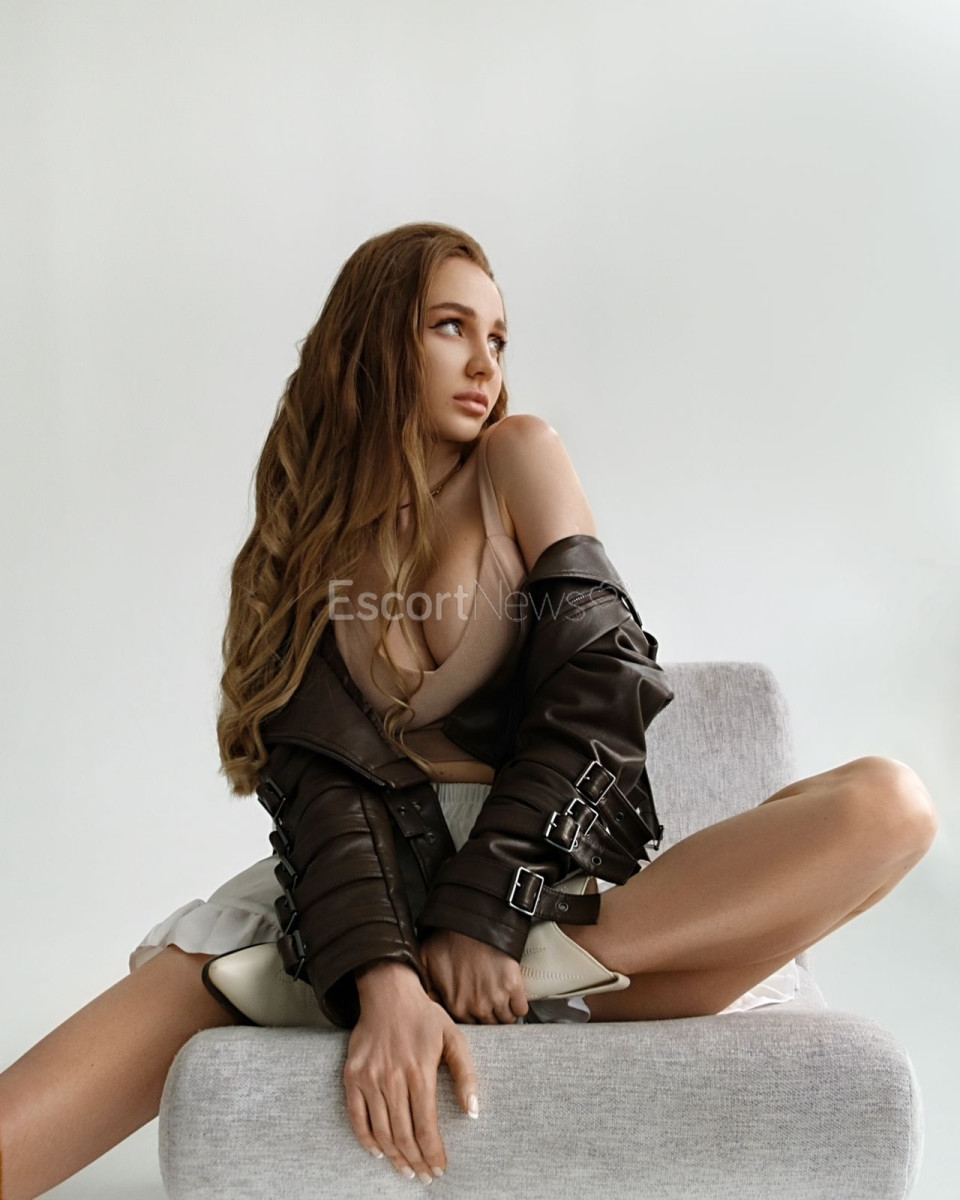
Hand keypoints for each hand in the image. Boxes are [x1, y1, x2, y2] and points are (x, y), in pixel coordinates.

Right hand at [345, 962, 478, 1181]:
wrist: (388, 993)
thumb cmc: (425, 1018)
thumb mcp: (455, 1038)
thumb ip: (466, 1075)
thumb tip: (473, 1112)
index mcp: (420, 1071)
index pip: (426, 1126)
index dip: (433, 1153)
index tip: (440, 1169)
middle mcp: (392, 1078)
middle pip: (403, 1135)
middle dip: (416, 1162)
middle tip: (424, 1177)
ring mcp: (369, 1078)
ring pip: (381, 1132)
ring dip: (395, 1158)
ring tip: (406, 1170)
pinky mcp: (352, 1076)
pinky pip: (356, 1118)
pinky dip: (367, 1140)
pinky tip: (379, 1153)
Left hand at [420, 928, 529, 1023]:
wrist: (472, 922)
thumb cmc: (449, 939)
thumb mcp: (426, 962)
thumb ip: (426, 987)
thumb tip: (426, 1002)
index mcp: (457, 1005)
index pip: (470, 1024)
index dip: (473, 1015)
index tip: (475, 1008)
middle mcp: (478, 1007)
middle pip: (489, 1024)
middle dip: (489, 1015)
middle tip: (489, 1003)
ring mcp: (497, 997)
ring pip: (506, 1019)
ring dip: (505, 1012)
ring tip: (502, 1001)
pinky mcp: (513, 986)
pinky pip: (521, 1008)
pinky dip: (518, 1005)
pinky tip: (513, 997)